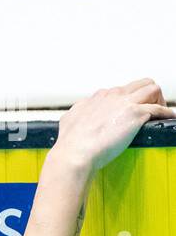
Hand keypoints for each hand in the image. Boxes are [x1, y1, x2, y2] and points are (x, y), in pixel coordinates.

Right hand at [52, 78, 174, 174]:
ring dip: (158, 100)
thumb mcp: (70, 119)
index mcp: (98, 97)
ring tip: (159, 114)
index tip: (130, 111)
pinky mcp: (135, 113)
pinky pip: (159, 109)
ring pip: (152, 88)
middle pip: (140, 84)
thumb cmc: (70, 141)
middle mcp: (112, 95)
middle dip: (148, 95)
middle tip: (149, 109)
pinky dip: (166, 113)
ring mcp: (125, 103)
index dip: (128, 100)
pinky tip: (168, 119)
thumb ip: (80, 111)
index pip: (120, 90)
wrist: (74, 151)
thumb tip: (80, 111)